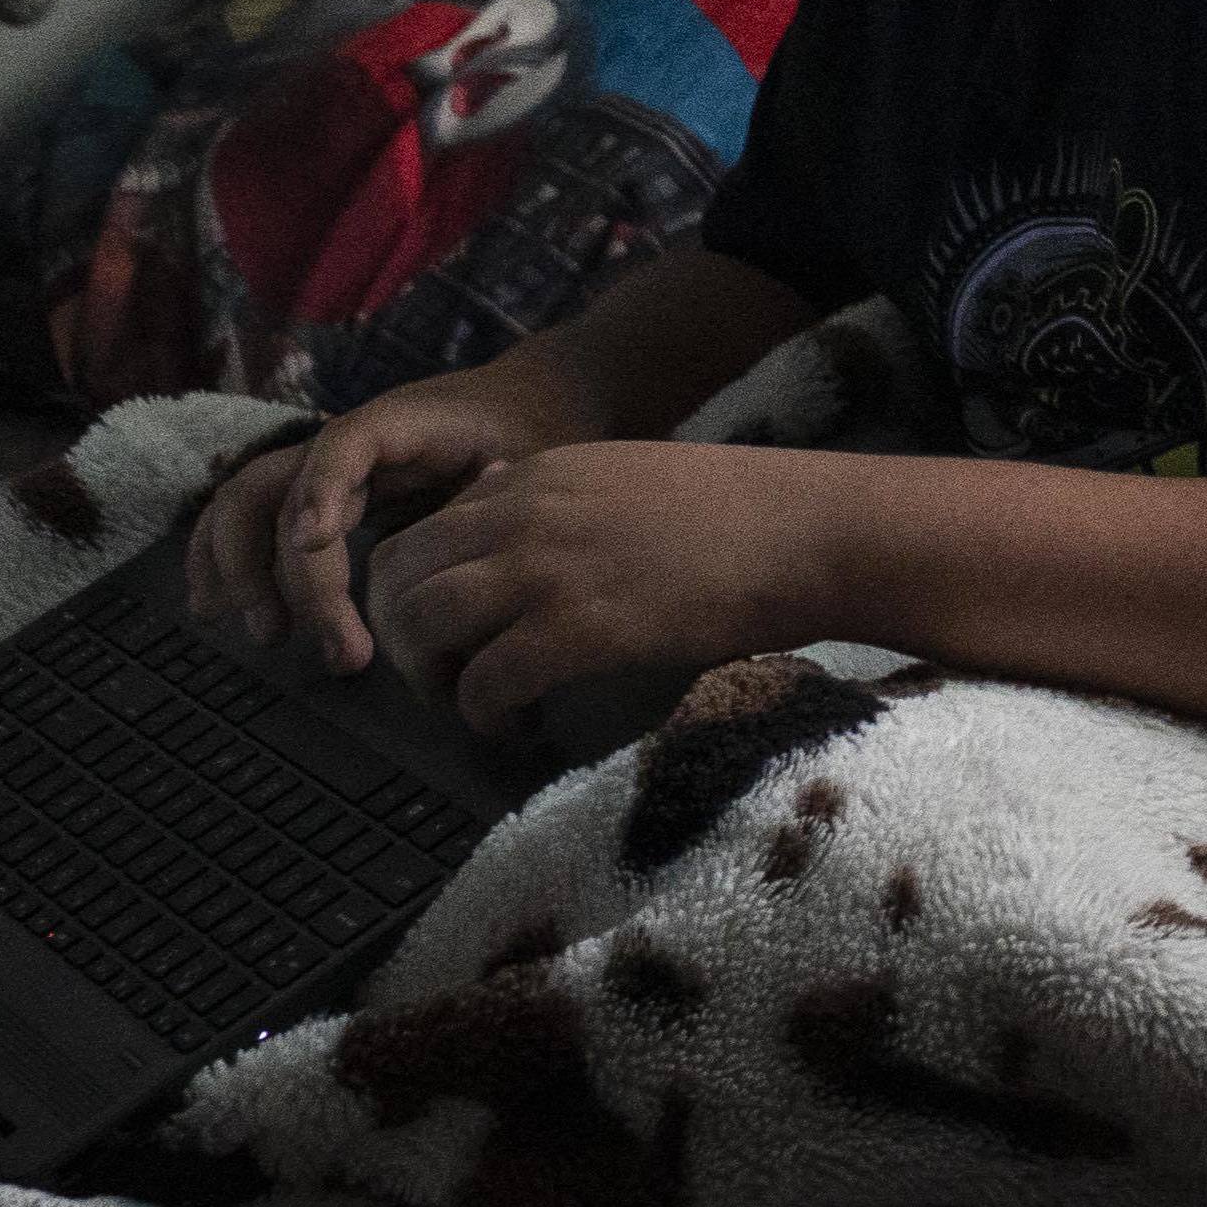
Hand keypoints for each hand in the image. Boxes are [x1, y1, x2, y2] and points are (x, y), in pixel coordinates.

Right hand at [191, 372, 566, 674]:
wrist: (534, 400)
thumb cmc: (538, 430)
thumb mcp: (530, 455)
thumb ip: (498, 493)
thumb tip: (461, 552)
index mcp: (399, 424)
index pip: (341, 447)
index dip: (321, 489)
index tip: (314, 541)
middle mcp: (346, 442)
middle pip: (274, 487)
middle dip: (272, 563)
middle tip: (297, 635)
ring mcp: (325, 467)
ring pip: (246, 504)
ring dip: (237, 568)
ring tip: (267, 635)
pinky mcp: (323, 496)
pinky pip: (255, 519)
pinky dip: (226, 559)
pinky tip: (216, 607)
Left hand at [354, 443, 851, 746]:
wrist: (810, 532)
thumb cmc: (745, 512)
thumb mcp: (634, 479)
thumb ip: (568, 499)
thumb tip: (523, 517)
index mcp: (538, 477)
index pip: (423, 533)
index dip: (416, 593)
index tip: (449, 634)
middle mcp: (522, 514)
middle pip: (397, 579)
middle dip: (403, 639)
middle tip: (442, 679)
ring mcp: (543, 571)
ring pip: (421, 628)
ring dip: (431, 681)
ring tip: (473, 706)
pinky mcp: (574, 631)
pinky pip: (482, 684)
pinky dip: (483, 717)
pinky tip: (517, 729)